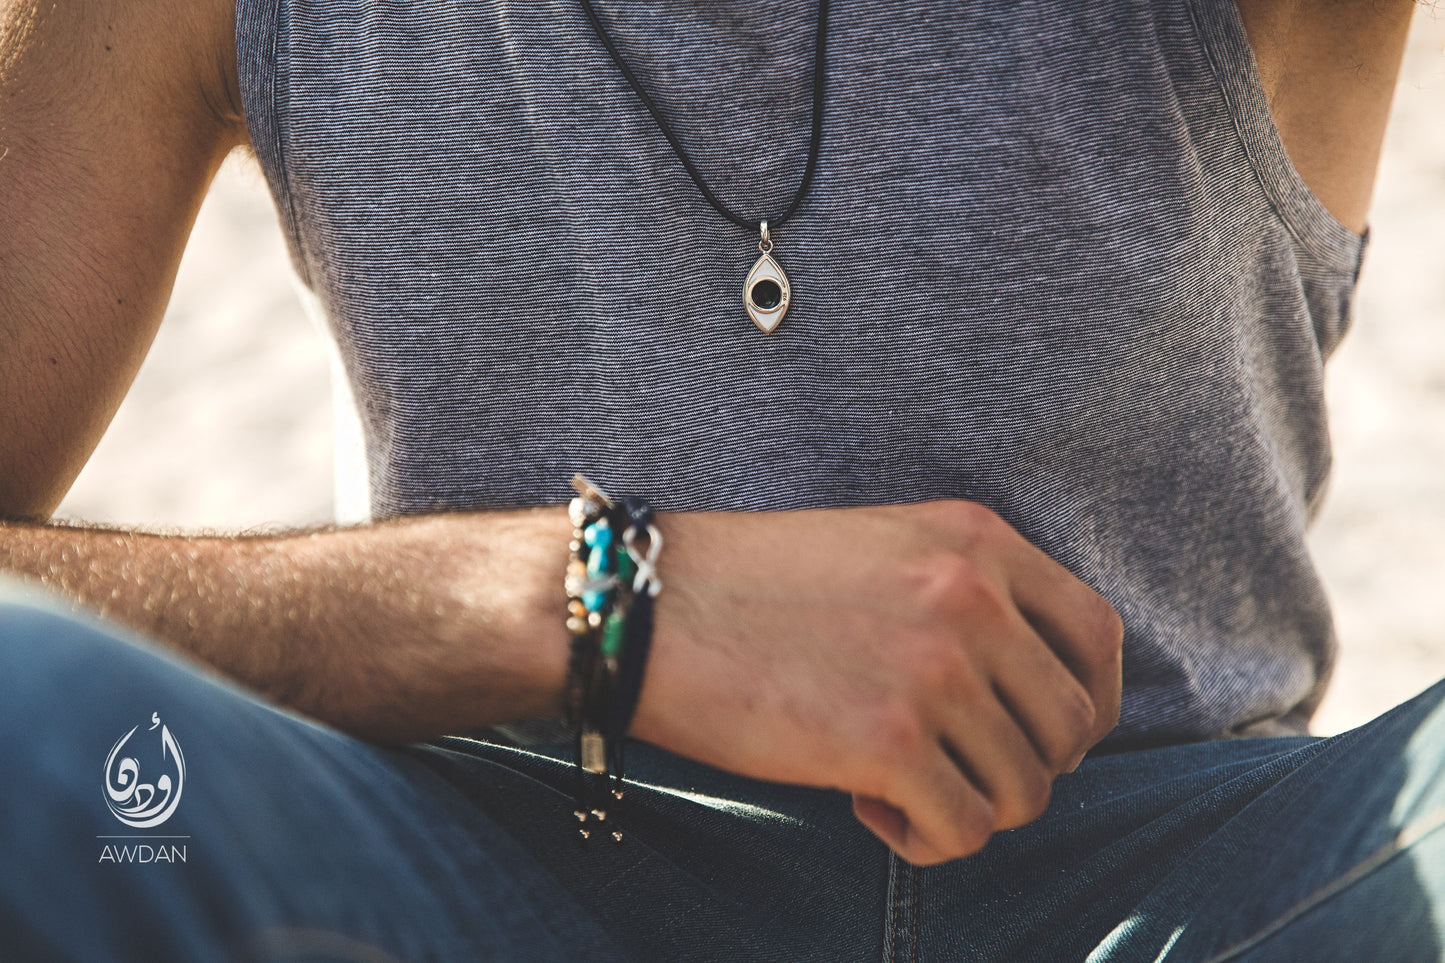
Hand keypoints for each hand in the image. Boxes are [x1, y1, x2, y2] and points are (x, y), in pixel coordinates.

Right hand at [630, 500, 1122, 865]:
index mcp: (975, 539)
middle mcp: (971, 597)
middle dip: (1023, 766)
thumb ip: (963, 595)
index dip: (1088, 704)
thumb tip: (1022, 693)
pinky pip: (965, 831)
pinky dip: (926, 838)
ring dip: (970, 805)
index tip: (1045, 735)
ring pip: (1027, 789)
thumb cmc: (747, 585)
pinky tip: (868, 804)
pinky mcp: (889, 741)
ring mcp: (936, 669)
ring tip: (895, 784)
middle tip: (952, 768)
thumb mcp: (882, 549)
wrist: (644, 605)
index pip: (1098, 635)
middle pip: (1071, 726)